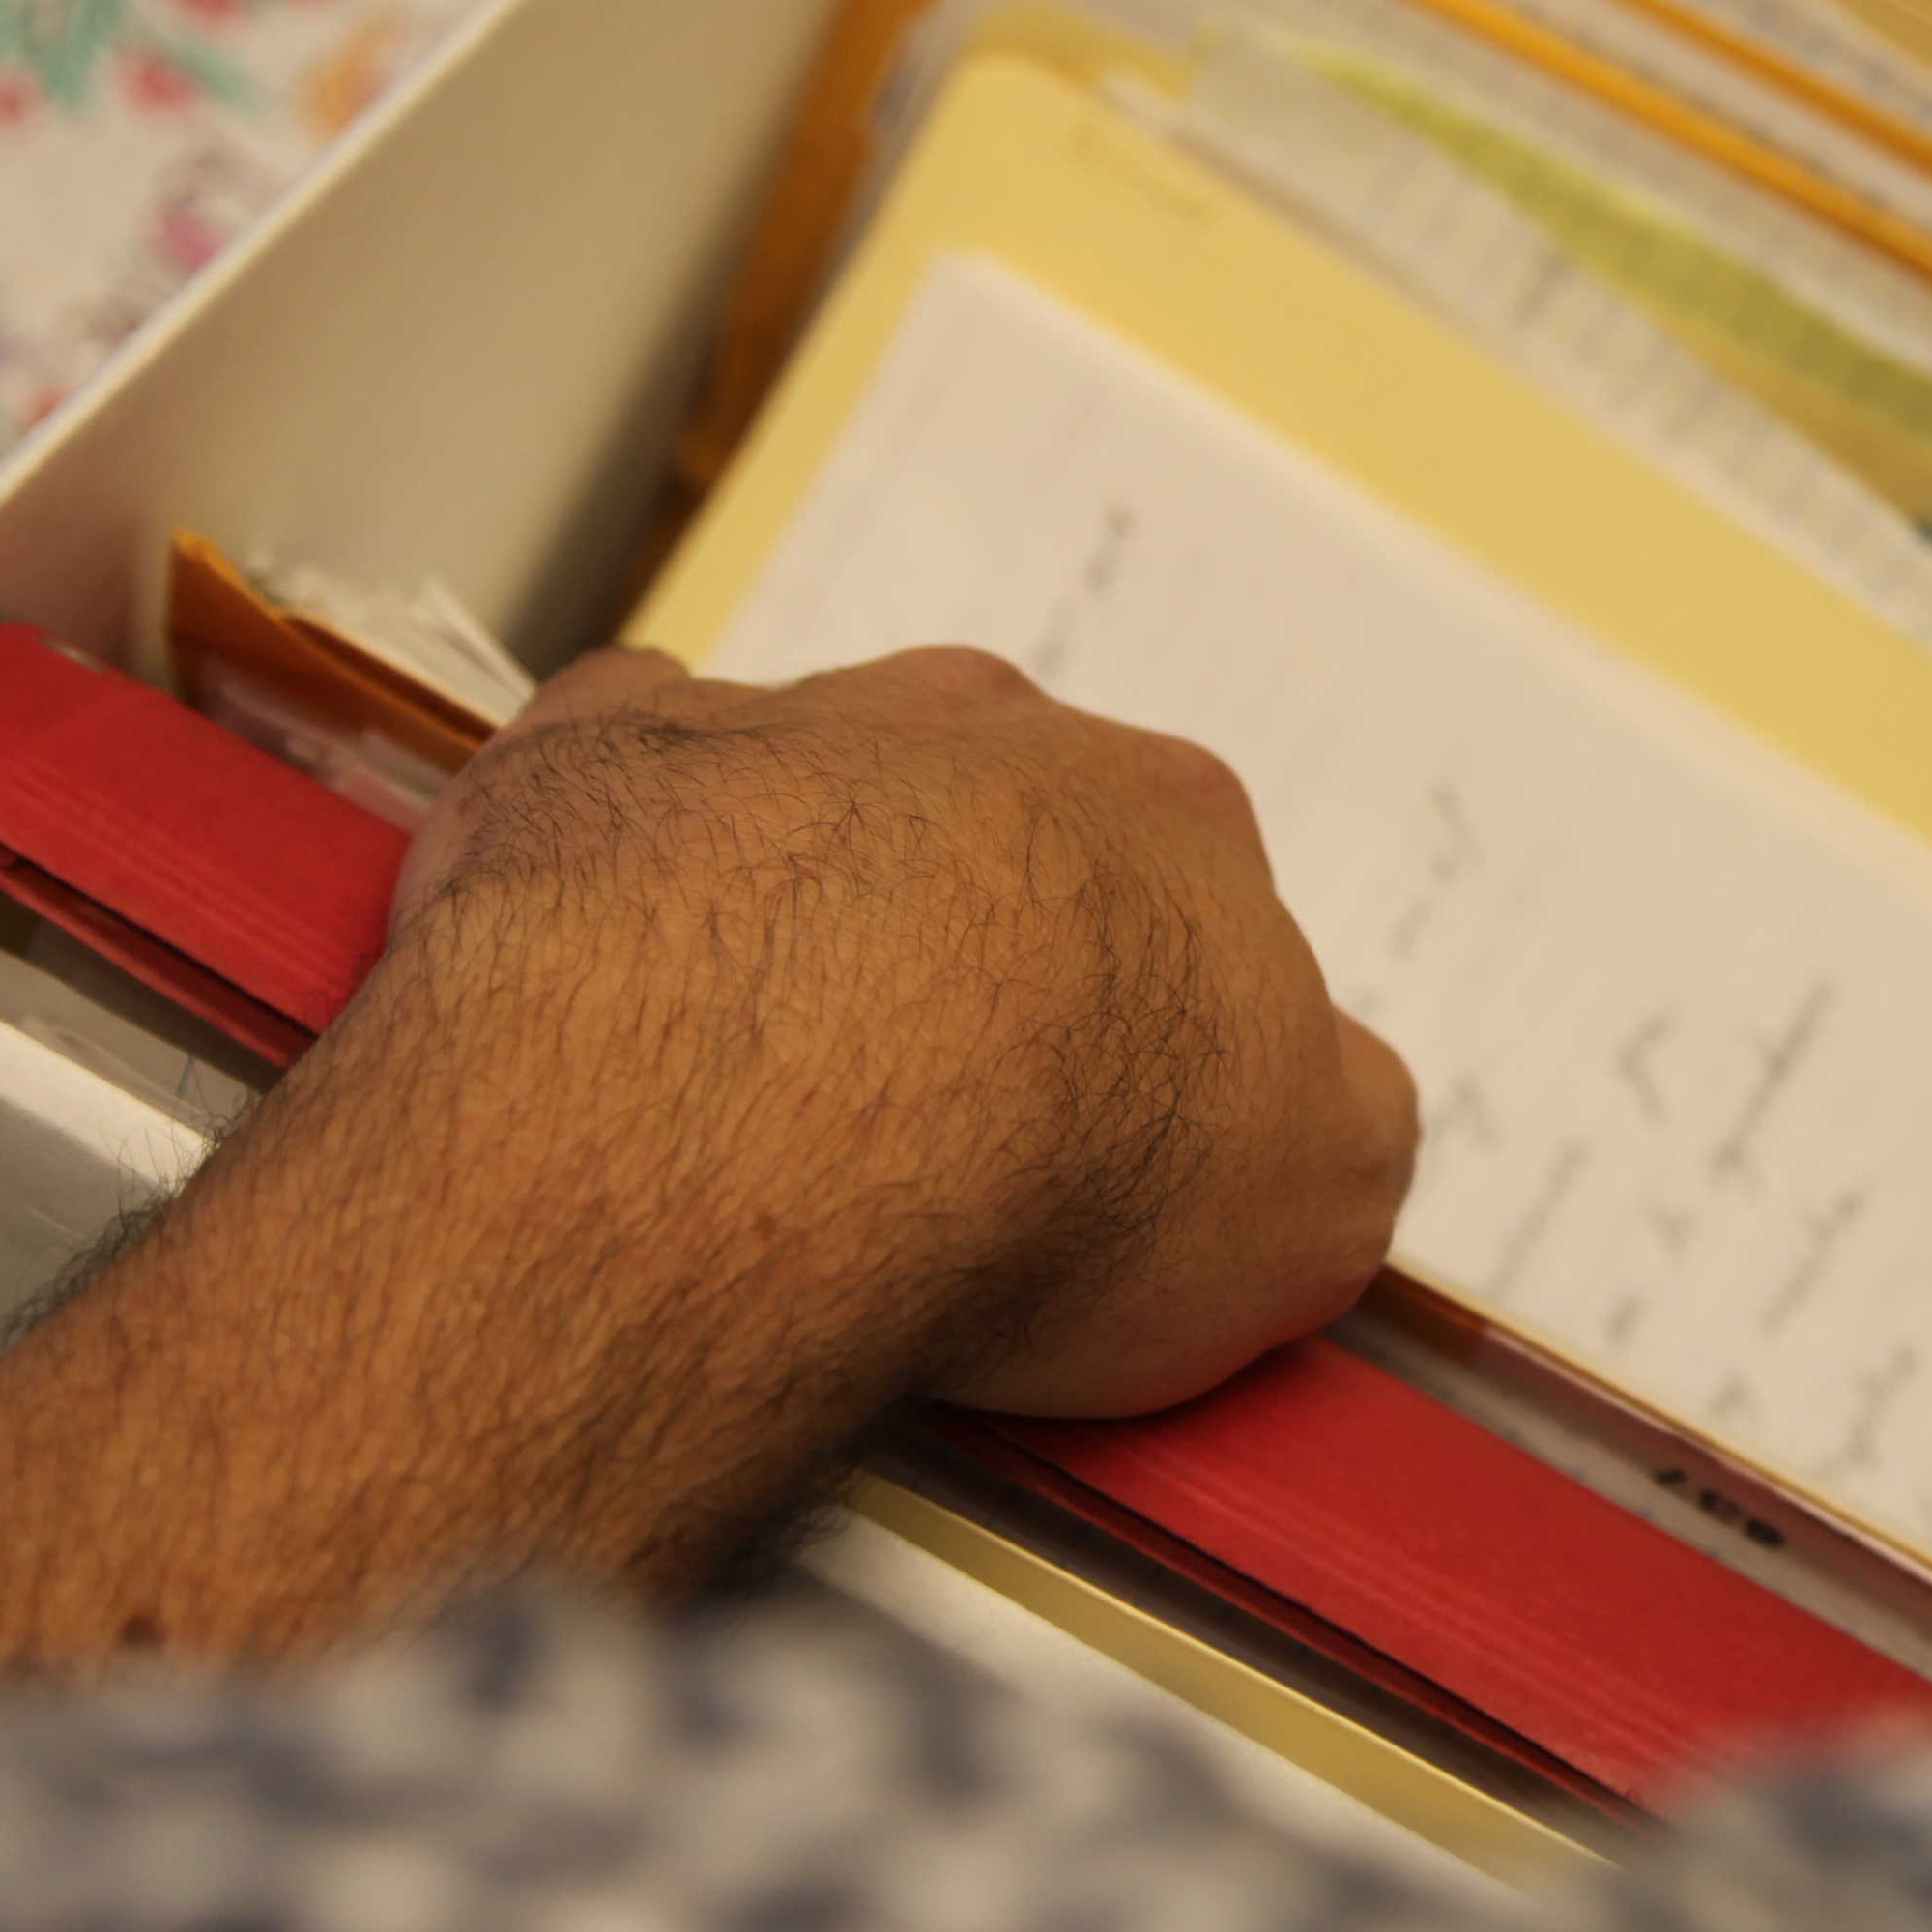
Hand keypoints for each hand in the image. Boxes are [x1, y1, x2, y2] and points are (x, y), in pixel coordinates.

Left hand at [234, 645, 1416, 1567]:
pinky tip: (598, 971)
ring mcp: (788, 727)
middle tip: (903, 1123)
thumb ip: (1335, 1132)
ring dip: (780, 896)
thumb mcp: (1320, 1204)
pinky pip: (608, 775)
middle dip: (954, 950)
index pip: (1180, 917)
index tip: (1078, 1149)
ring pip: (799, 791)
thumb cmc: (1056, 1160)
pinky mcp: (596, 751)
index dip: (1133, 1038)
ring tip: (734, 1082)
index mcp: (1176, 821)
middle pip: (987, 835)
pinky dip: (604, 858)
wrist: (782, 1113)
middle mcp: (989, 734)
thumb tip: (1317, 1114)